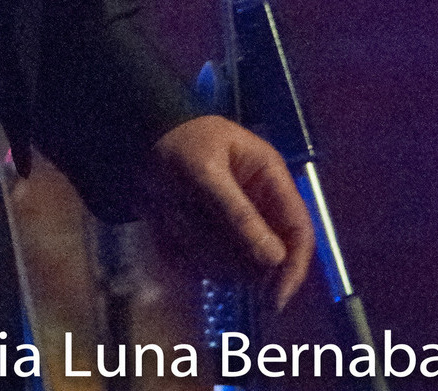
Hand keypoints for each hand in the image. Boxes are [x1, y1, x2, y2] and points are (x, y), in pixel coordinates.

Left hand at [141, 115, 314, 311]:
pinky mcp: (212, 238)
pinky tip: (166, 222)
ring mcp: (236, 225)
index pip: (299, 231)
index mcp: (269, 178)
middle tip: (194, 233)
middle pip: (264, 258)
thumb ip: (239, 214)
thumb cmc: (177, 143)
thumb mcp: (205, 172)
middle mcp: (259, 205)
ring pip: (233, 265)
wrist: (137, 139)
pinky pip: (206, 265)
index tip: (275, 299)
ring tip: (174, 212)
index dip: (294, 268)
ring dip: (201, 248)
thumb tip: (276, 259)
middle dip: (230, 253)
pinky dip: (184, 252)